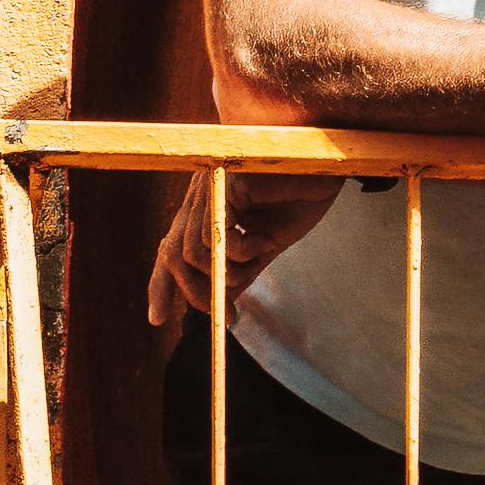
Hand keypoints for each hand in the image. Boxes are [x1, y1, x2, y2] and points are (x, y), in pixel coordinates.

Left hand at [146, 163, 339, 333]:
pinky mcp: (225, 182)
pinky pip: (218, 235)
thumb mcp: (266, 244)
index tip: (158, 319)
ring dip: (227, 271)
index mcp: (205, 208)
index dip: (159, 285)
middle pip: (174, 255)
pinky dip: (243, 250)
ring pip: (194, 251)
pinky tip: (266, 241)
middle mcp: (200, 195)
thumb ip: (241, 268)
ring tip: (257, 261)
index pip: (170, 249)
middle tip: (223, 313)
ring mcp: (210, 186)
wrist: (327, 165)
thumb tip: (222, 301)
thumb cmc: (300, 194)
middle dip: (194, 292)